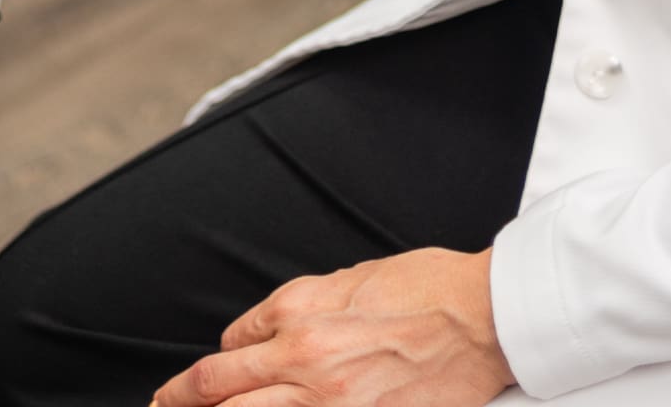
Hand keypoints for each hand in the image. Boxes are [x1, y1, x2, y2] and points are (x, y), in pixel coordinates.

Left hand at [152, 249, 514, 406]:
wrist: (486, 316)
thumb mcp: (350, 277)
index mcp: (301, 314)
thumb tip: (259, 334)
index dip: (214, 367)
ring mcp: (334, 404)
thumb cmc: (427, 286)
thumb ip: (297, 307)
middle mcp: (306, 361)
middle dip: (184, 403)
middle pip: (222, 393)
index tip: (202, 381)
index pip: (231, 348)